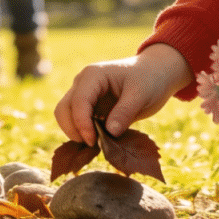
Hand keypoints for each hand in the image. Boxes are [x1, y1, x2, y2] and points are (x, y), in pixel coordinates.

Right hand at [54, 44, 190, 143]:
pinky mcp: (89, 106)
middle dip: (73, 129)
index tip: (94, 142)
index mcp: (93, 75)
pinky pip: (77, 121)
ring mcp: (84, 94)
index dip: (82, 124)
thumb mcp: (141, 95)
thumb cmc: (149, 79)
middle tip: (93, 145)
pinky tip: (99, 141)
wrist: (155, 74)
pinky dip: (83, 133)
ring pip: (66, 116)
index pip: (78, 102)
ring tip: (97, 144)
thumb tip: (109, 133)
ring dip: (76, 132)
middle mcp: (83, 83)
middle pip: (63, 109)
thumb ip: (124, 112)